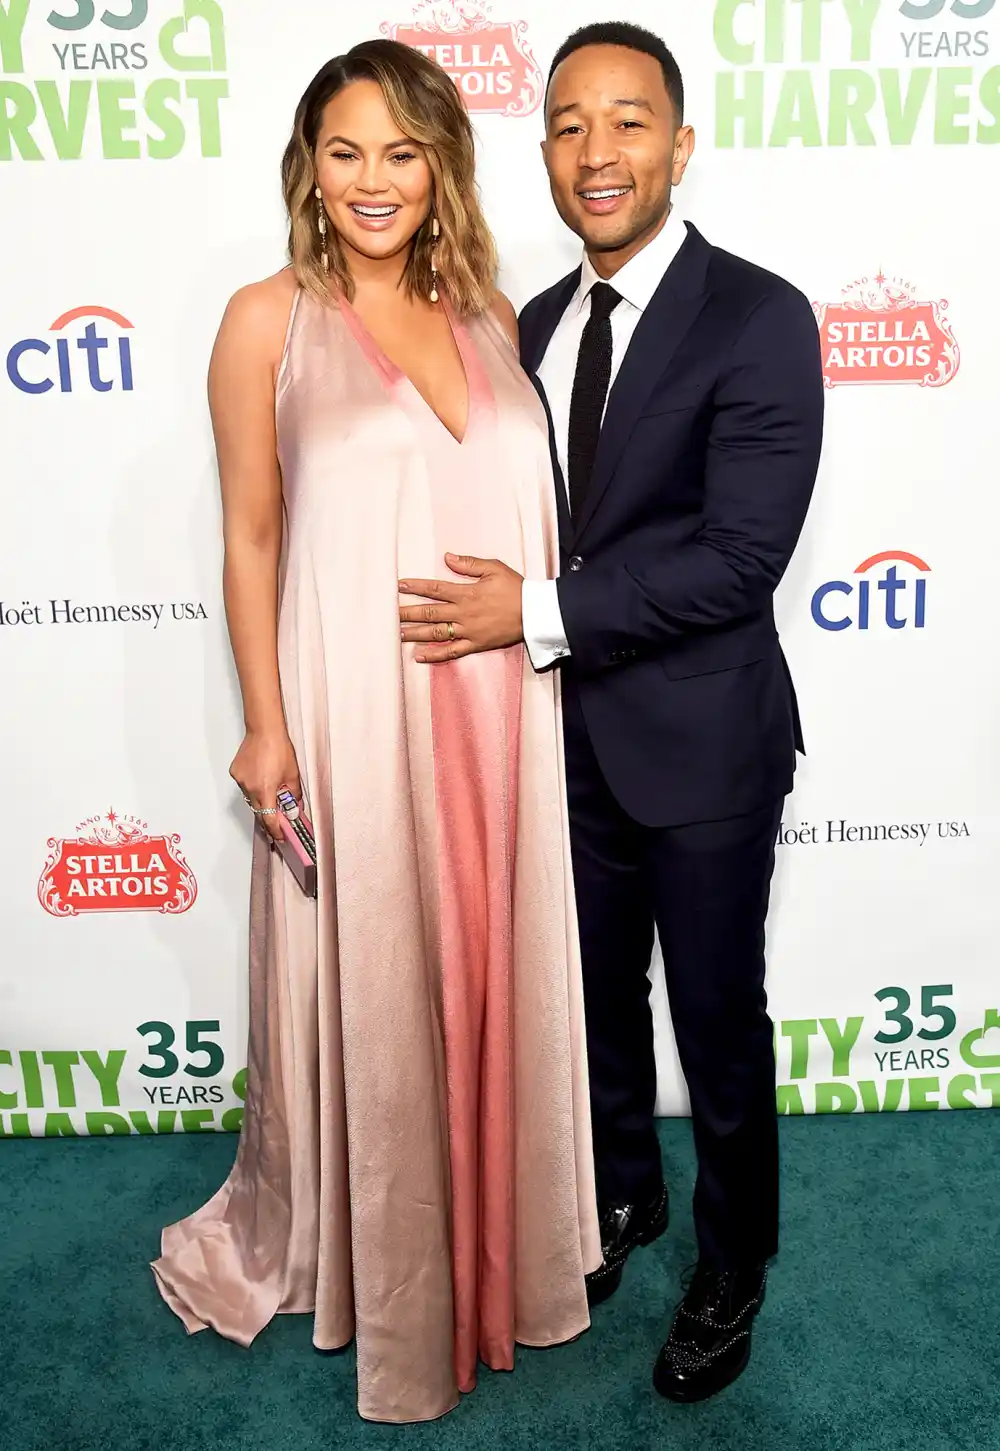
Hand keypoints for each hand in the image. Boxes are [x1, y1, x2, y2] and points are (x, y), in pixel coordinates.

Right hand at [229, 729, 300, 841]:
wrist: (264, 729)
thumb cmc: (279, 748)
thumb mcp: (293, 775)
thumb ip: (293, 795)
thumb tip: (294, 807)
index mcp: (265, 790)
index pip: (269, 818)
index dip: (275, 830)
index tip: (280, 837)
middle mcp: (249, 787)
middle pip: (258, 811)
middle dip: (268, 817)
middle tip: (278, 822)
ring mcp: (240, 780)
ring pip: (250, 798)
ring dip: (261, 800)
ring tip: (271, 792)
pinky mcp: (236, 773)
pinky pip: (245, 786)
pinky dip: (253, 787)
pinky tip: (261, 778)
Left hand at [399, 553, 523, 662]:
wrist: (535, 613)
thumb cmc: (516, 588)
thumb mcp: (494, 569)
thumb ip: (469, 564)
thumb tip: (447, 558)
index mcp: (467, 593)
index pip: (435, 589)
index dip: (416, 587)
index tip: (399, 586)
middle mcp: (463, 613)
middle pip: (430, 613)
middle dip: (408, 612)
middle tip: (389, 614)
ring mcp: (468, 631)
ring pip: (436, 633)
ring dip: (415, 633)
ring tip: (397, 633)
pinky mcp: (476, 644)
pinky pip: (452, 651)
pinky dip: (435, 654)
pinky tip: (419, 655)